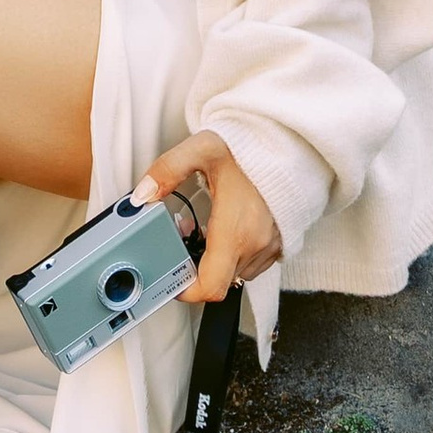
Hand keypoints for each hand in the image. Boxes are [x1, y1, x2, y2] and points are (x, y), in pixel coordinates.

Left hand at [132, 131, 279, 304]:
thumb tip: (142, 195)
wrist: (289, 141)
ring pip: (236, 273)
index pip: (211, 286)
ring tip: (207, 227)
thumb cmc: (251, 146)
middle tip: (185, 233)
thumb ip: (167, 170)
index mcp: (236, 229)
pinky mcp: (280, 242)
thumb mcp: (202, 149)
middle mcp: (257, 244)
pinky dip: (236, 253)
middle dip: (196, 264)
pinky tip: (227, 227)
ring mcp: (271, 246)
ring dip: (216, 259)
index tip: (172, 279)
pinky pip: (252, 263)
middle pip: (218, 279)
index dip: (187, 291)